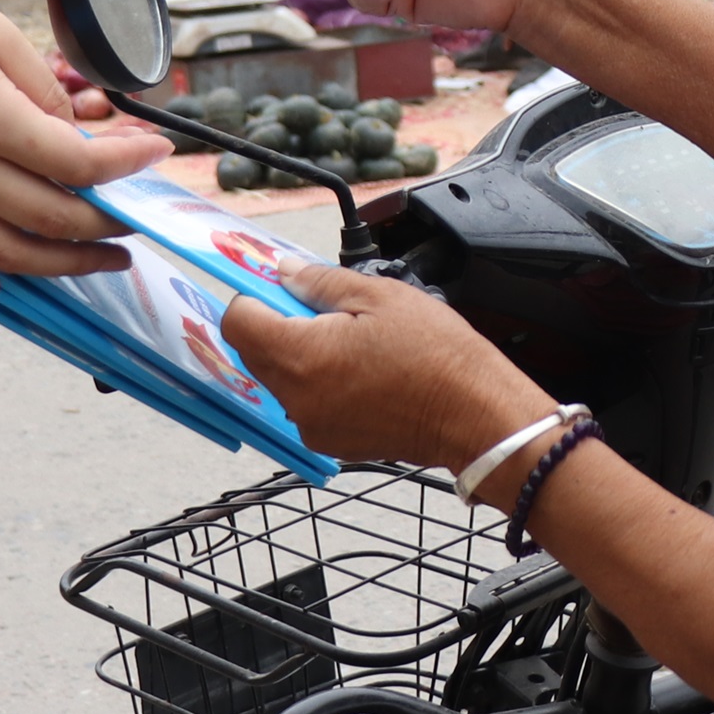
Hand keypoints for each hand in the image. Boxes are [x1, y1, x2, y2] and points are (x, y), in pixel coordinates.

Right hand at [0, 0, 161, 291]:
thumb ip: (41, 90)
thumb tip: (75, 137)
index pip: (77, 165)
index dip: (127, 164)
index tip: (157, 152)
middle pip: (53, 218)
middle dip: (109, 219)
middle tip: (137, 210)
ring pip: (5, 255)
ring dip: (64, 264)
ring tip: (105, 256)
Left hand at [222, 263, 549, 482]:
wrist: (475, 414)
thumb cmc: (437, 355)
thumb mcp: (380, 296)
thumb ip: (320, 281)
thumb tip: (285, 270)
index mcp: (301, 356)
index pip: (238, 322)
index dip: (254, 297)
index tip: (279, 287)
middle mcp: (296, 399)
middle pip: (255, 352)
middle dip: (278, 325)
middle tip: (324, 309)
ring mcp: (312, 426)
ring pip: (281, 378)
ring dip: (301, 355)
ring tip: (352, 341)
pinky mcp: (332, 442)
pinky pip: (307, 403)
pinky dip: (321, 383)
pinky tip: (362, 370)